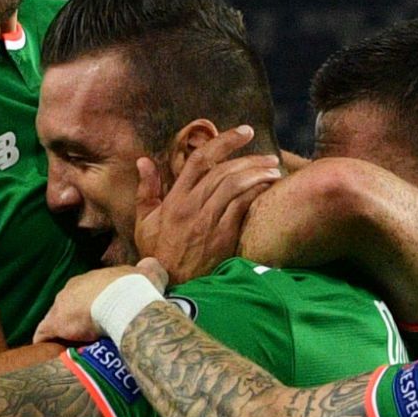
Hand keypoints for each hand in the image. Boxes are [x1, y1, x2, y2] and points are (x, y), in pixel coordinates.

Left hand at [34, 259, 170, 345]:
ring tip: (72, 347)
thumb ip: (148, 269)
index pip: (86, 293)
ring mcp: (61, 304)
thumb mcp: (147, 273)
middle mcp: (72, 287)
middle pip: (69, 304)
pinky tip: (52, 354)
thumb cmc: (137, 287)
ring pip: (56, 318)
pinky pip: (44, 334)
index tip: (101, 318)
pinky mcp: (56, 322)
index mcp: (92, 279)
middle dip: (76, 318)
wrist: (125, 299)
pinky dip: (46, 343)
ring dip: (63, 331)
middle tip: (89, 335)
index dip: (92, 306)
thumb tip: (152, 263)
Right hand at [135, 125, 280, 283]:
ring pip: (236, 186)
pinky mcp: (223, 236)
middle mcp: (192, 205)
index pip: (200, 159)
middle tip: (269, 155)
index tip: (244, 131)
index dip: (224, 140)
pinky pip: (243, 207)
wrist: (169, 284)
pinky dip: (257, 193)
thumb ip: (146, 189)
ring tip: (274, 170)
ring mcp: (208, 221)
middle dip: (250, 157)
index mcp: (175, 198)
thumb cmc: (157, 254)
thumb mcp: (144, 221)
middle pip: (224, 170)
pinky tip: (268, 188)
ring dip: (259, 173)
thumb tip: (143, 160)